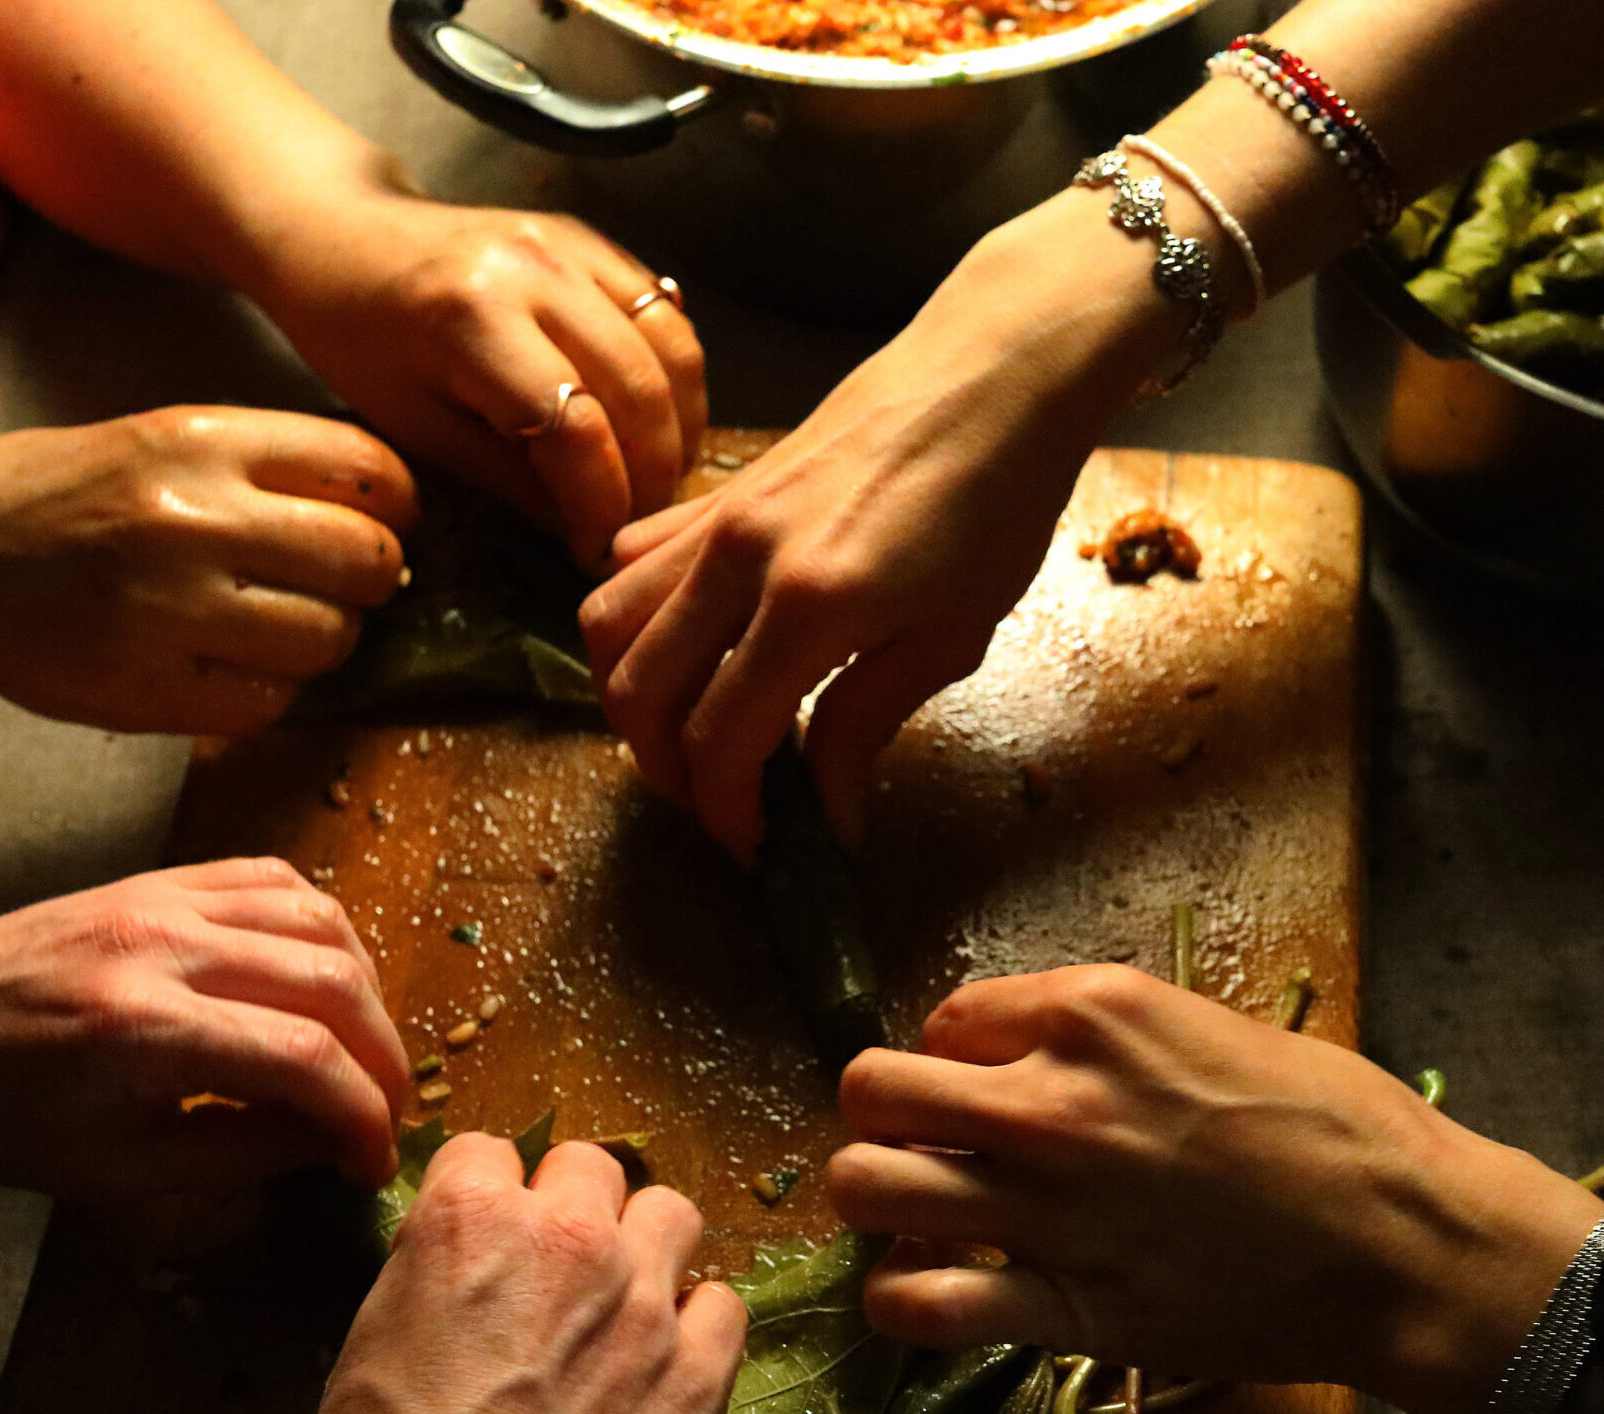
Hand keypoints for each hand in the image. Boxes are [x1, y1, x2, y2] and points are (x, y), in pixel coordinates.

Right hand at [0, 406, 417, 736]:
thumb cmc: (59, 495)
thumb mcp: (161, 437)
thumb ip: (268, 467)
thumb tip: (384, 516)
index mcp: (202, 441)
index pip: (368, 468)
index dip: (400, 504)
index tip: (390, 521)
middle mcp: (195, 520)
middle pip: (367, 560)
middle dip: (377, 577)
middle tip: (348, 583)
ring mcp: (172, 611)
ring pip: (329, 640)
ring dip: (327, 639)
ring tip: (286, 625)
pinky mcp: (149, 690)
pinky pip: (270, 702)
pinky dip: (271, 691)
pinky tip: (236, 666)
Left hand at [0, 858, 411, 1194]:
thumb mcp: (115, 1168)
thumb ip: (240, 1152)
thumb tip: (336, 1141)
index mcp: (140, 1029)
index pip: (305, 1058)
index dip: (364, 1114)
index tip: (375, 1159)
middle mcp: (163, 945)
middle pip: (332, 982)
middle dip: (384, 1057)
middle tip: (386, 1112)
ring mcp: (164, 896)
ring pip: (322, 918)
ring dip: (364, 989)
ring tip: (361, 1048)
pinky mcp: (162, 876)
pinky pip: (277, 879)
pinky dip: (323, 929)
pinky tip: (323, 976)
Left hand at [255, 189, 705, 570]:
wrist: (343, 236)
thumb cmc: (360, 340)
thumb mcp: (417, 427)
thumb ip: (511, 479)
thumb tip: (589, 532)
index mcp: (474, 321)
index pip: (575, 428)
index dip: (601, 502)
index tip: (597, 553)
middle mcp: (536, 271)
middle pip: (639, 389)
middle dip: (652, 475)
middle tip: (639, 529)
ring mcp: (571, 246)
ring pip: (673, 349)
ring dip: (681, 427)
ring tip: (658, 480)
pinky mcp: (590, 240)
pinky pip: (666, 312)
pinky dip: (675, 377)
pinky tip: (659, 422)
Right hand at [315, 1134, 747, 1413]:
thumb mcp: (375, 1338)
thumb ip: (434, 1267)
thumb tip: (467, 1257)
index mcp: (470, 1220)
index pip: (487, 1151)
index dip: (485, 1193)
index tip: (487, 1225)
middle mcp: (567, 1239)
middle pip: (589, 1167)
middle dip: (570, 1207)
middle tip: (554, 1265)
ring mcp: (642, 1302)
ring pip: (672, 1214)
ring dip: (645, 1248)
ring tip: (621, 1298)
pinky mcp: (694, 1373)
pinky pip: (724, 1306)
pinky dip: (697, 1326)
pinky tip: (664, 1358)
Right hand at [576, 201, 1177, 861]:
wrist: (994, 375)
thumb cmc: (996, 500)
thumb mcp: (951, 635)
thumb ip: (865, 723)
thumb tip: (829, 816)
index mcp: (809, 606)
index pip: (719, 741)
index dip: (729, 812)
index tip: (760, 848)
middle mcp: (739, 558)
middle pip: (638, 691)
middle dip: (666, 769)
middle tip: (723, 802)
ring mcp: (717, 517)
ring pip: (608, 624)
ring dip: (631, 697)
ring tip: (691, 733)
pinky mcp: (717, 492)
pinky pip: (631, 562)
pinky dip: (636, 619)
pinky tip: (691, 645)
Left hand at [826, 965, 1603, 1413]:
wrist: (1404, 1242)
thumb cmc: (1336, 1128)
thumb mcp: (1213, 1027)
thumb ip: (1106, 1034)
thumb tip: (1032, 1048)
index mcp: (1092, 1014)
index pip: (945, 1018)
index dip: (956, 1056)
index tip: (987, 1086)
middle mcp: (1051, 1100)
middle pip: (870, 1089)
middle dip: (886, 1114)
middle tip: (930, 1142)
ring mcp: (1048, 1207)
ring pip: (865, 1187)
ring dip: (880, 1198)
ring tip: (921, 1212)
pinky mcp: (1065, 1305)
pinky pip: (917, 1304)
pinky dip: (902, 1298)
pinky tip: (935, 1287)